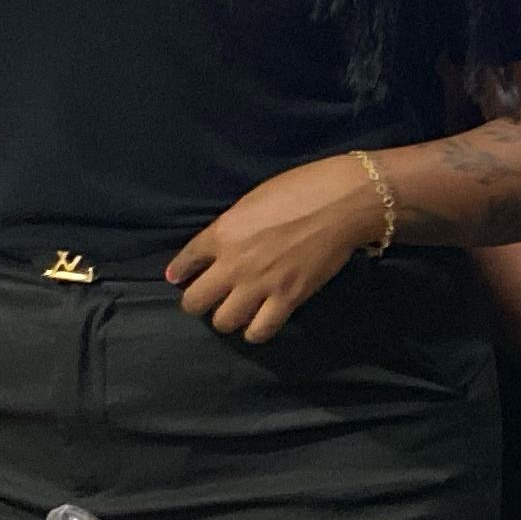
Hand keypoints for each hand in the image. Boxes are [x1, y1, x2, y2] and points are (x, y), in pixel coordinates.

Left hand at [168, 158, 377, 341]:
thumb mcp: (252, 200)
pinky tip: (259, 323)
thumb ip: (231, 227)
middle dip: (197, 302)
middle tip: (210, 298)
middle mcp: (233, 264)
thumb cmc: (300, 189)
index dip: (179, 272)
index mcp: (222, 233)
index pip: (184, 263)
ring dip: (227, 318)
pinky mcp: (288, 299)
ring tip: (236, 312)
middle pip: (194, 302)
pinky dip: (256, 331)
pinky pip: (261, 330)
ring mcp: (260, 285)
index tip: (179, 277)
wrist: (341, 204)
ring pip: (224, 322)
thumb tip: (220, 242)